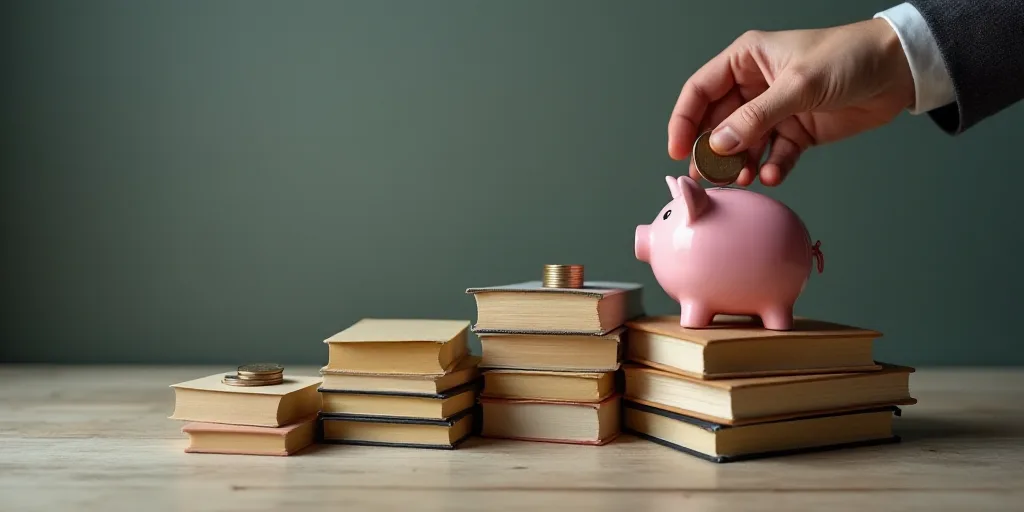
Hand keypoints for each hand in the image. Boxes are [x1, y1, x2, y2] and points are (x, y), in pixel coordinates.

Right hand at [667, 18, 915, 185]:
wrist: (900, 70)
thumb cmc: (849, 57)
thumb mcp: (799, 84)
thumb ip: (757, 117)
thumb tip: (720, 145)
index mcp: (745, 60)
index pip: (700, 91)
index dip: (684, 122)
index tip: (677, 151)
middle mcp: (754, 86)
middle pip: (718, 124)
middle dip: (713, 152)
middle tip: (710, 177)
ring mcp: (775, 112)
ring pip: (744, 146)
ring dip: (741, 166)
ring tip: (743, 181)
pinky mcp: (797, 133)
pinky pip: (774, 156)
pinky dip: (772, 168)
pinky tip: (774, 176)